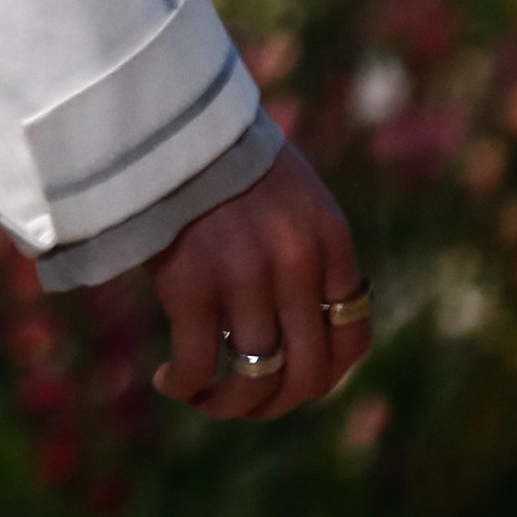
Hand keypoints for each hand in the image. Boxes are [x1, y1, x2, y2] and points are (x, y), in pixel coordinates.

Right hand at [147, 143, 369, 421]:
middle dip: (276, 403)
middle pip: (306, 374)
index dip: (325, 376)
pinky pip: (198, 364)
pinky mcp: (191, 281)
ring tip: (205, 400)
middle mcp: (297, 262)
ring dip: (228, 406)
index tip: (293, 381)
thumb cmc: (222, 153)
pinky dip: (186, 387)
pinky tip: (171, 381)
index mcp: (330, 238)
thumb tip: (302, 329)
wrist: (164, 110)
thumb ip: (306, 252)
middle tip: (245, 403)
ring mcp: (245, 273)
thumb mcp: (289, 194)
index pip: (352, 340)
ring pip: (254, 380)